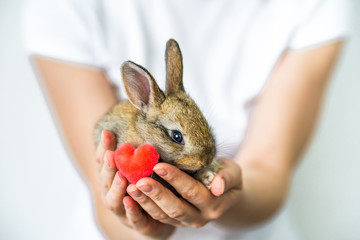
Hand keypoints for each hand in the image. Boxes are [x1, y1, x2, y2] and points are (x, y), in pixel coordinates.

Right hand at [95, 130, 174, 238]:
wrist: (157, 220)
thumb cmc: (148, 186)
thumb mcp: (143, 166)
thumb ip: (139, 152)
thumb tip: (143, 123)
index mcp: (112, 178)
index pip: (103, 161)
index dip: (104, 147)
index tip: (108, 132)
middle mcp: (112, 194)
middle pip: (105, 181)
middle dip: (108, 168)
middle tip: (112, 155)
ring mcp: (123, 211)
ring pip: (113, 201)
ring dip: (116, 189)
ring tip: (121, 177)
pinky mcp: (139, 225)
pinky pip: (133, 219)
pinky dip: (131, 211)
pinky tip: (130, 200)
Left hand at [127, 158, 241, 227]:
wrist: (225, 192)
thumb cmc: (228, 176)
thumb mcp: (234, 172)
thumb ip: (227, 178)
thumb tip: (217, 185)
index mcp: (214, 205)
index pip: (192, 191)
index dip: (175, 179)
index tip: (158, 165)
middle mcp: (199, 217)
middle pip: (175, 208)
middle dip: (156, 194)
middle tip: (139, 181)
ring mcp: (185, 222)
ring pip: (163, 215)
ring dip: (145, 202)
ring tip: (131, 187)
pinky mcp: (174, 221)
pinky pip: (157, 217)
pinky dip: (143, 206)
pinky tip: (131, 194)